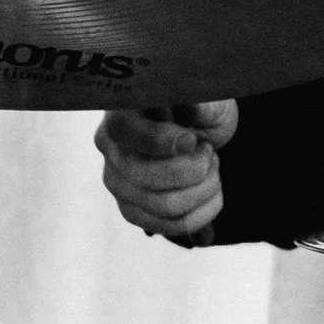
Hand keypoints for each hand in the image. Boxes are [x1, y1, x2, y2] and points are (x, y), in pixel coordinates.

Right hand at [93, 101, 237, 244]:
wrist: (204, 134)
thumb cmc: (203, 108)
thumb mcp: (205, 98)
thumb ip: (196, 100)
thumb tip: (188, 101)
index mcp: (121, 113)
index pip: (127, 131)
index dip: (160, 141)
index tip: (192, 141)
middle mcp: (110, 149)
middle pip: (147, 176)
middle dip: (195, 169)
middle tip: (210, 152)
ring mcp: (117, 182)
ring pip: (165, 205)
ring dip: (204, 191)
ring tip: (212, 170)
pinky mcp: (131, 210)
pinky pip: (170, 226)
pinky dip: (202, 214)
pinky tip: (211, 194)